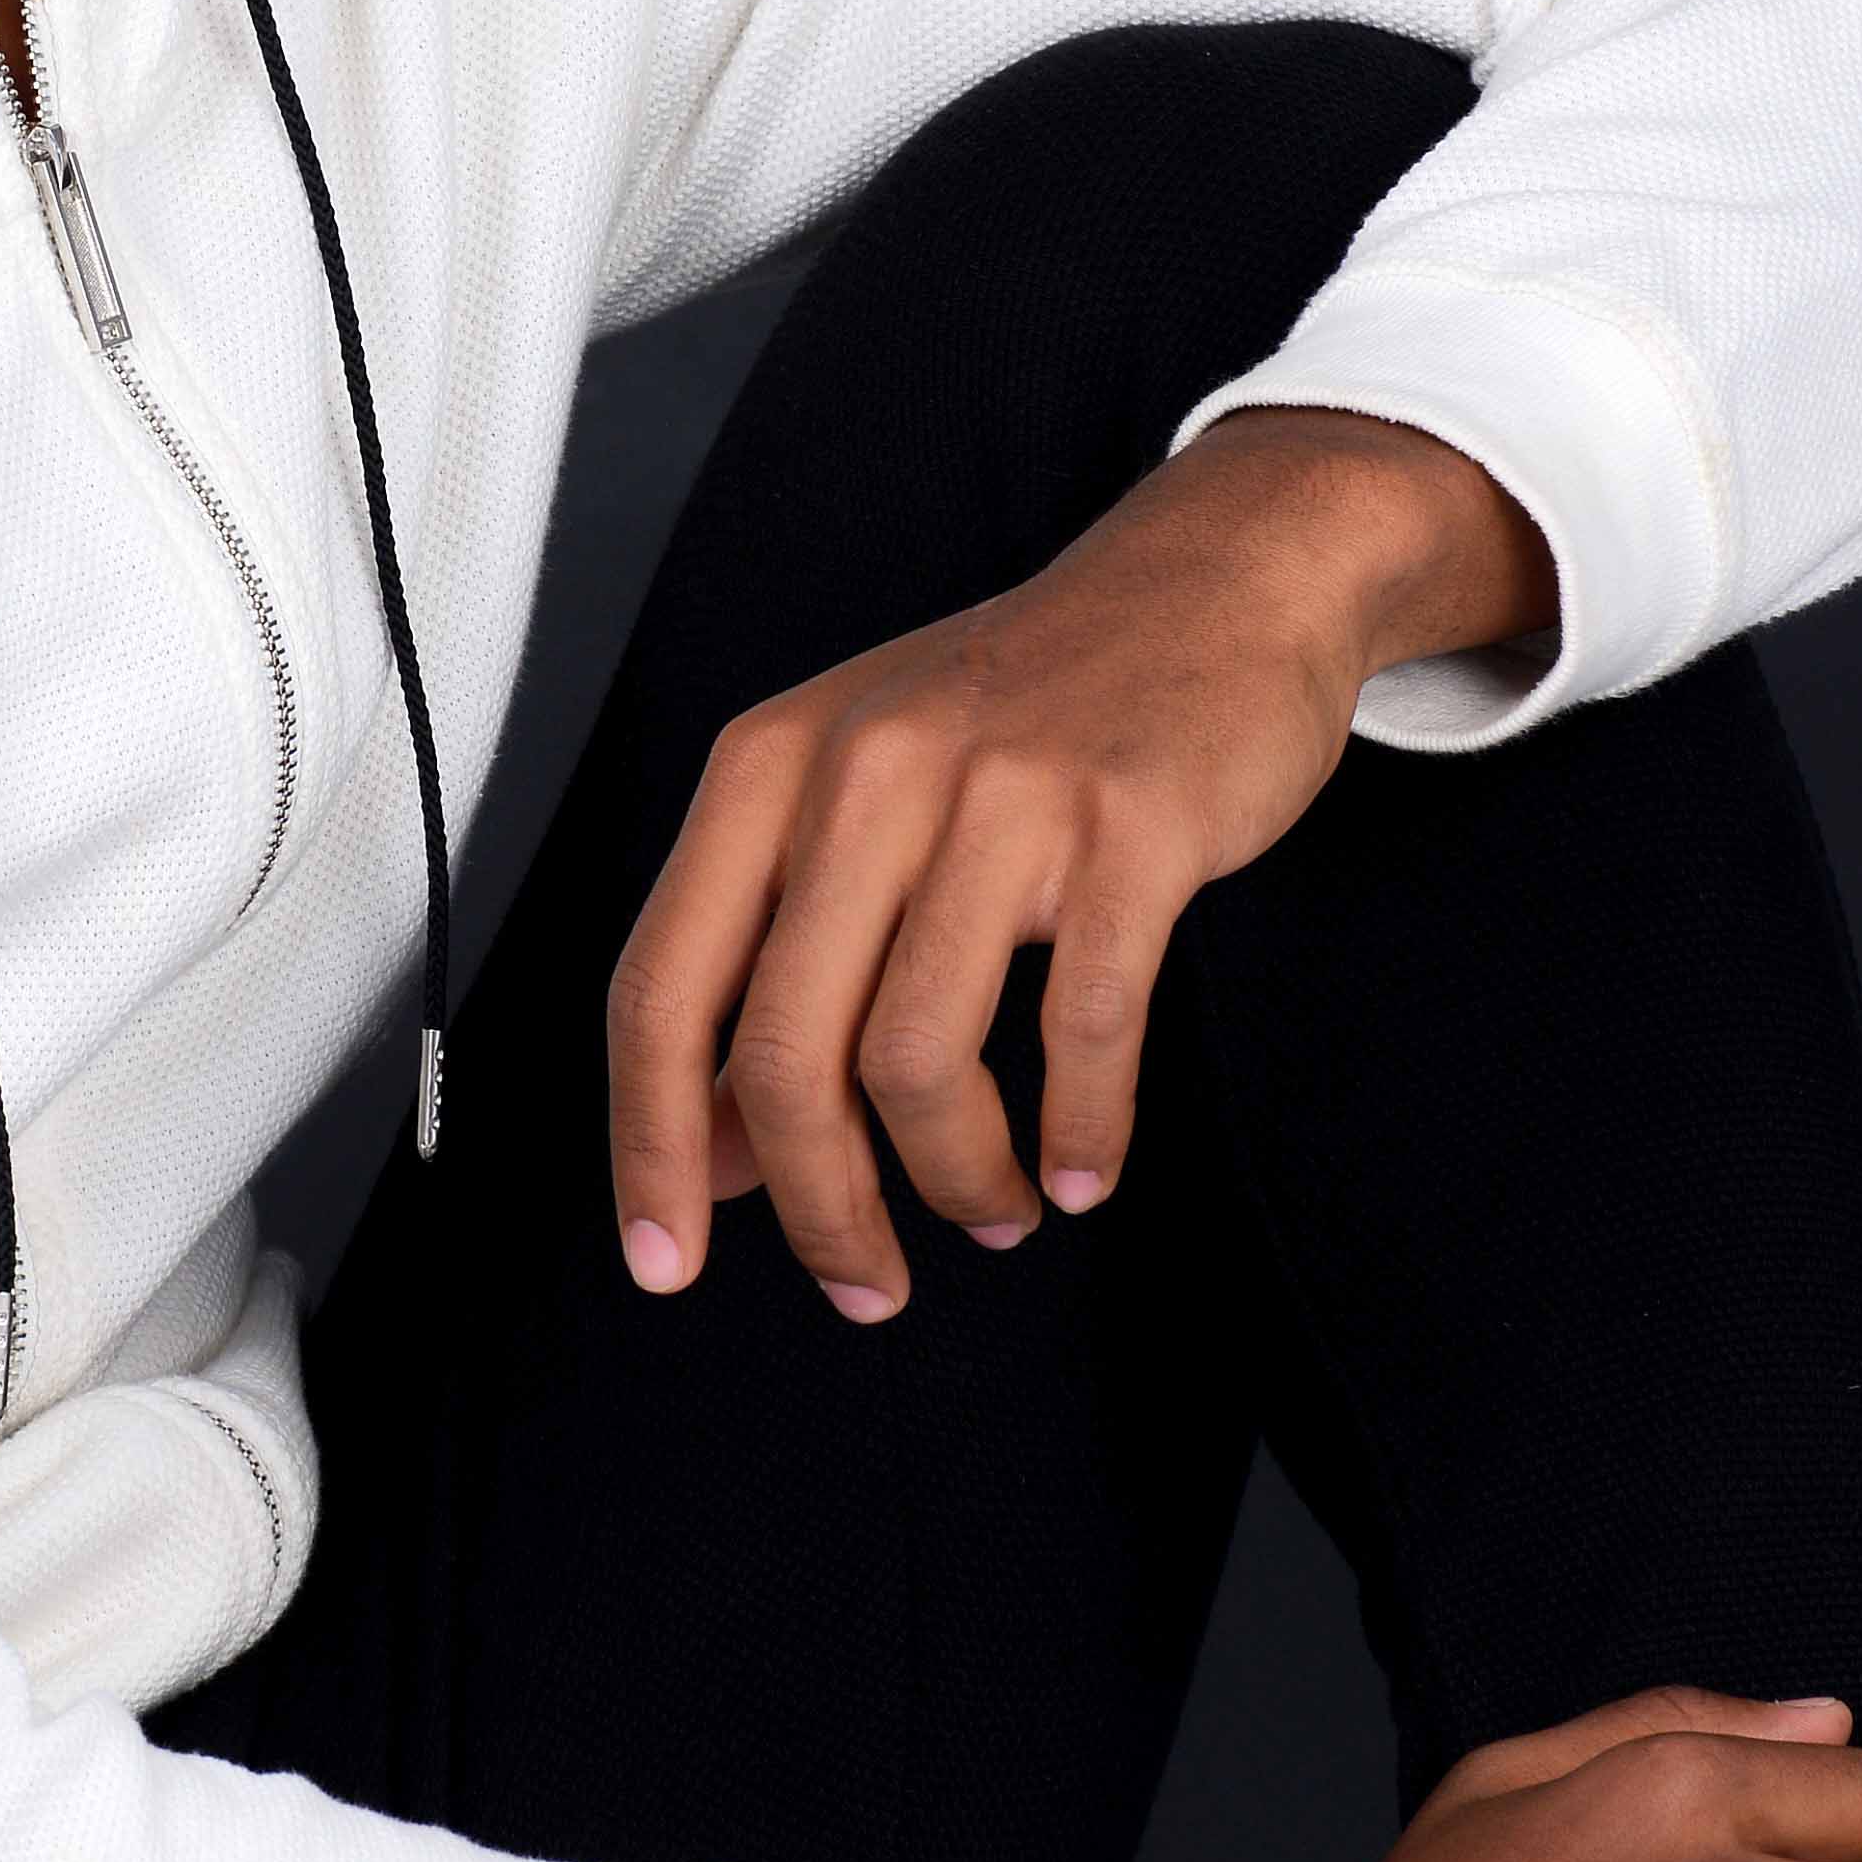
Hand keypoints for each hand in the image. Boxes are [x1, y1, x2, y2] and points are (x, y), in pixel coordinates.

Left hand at [603, 404, 1554, 1314]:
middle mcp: (861, 775)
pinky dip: (1083, 1130)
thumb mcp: (857, 794)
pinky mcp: (1130, 825)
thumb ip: (774, 954)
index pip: (660, 992)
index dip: (649, 1148)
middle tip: (864, 1281)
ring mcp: (998, 796)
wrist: (1212, 581)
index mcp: (766, 770)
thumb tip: (715, 1154)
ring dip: (955, 1179)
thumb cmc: (1024, 712)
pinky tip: (1086, 1169)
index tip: (663, 1261)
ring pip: (915, 1060)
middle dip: (817, 1205)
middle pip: (780, 1054)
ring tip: (997, 1210)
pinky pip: (1080, 1027)